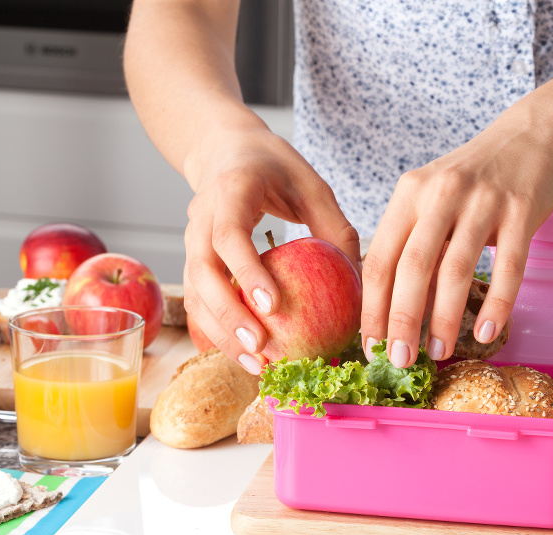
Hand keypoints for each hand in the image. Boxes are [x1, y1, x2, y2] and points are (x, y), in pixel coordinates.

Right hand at [182, 122, 359, 372]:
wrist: (225, 151)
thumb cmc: (276, 168)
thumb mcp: (313, 185)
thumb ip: (335, 228)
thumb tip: (361, 282)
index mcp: (231, 190)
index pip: (229, 235)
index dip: (246, 272)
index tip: (272, 306)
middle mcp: (201, 217)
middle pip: (204, 273)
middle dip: (229, 315)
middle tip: (262, 348)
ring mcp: (191, 241)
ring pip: (195, 294)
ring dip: (221, 333)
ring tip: (256, 365)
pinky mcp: (194, 261)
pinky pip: (198, 302)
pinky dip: (217, 331)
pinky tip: (246, 356)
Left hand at [361, 98, 552, 366]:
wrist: (530, 136)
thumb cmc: (473, 179)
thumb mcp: (431, 198)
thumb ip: (412, 243)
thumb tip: (391, 311)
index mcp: (409, 194)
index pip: (380, 258)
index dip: (372, 307)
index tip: (371, 346)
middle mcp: (440, 194)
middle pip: (412, 267)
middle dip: (402, 321)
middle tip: (400, 361)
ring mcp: (482, 202)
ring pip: (456, 270)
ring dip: (444, 319)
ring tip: (438, 353)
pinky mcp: (521, 211)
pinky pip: (508, 267)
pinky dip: (496, 305)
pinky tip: (485, 333)